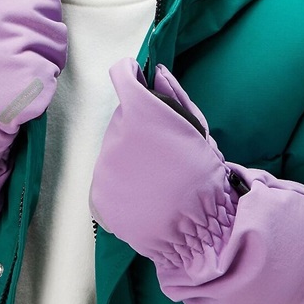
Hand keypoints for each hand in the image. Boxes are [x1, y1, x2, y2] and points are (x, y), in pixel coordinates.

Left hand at [90, 58, 303, 303]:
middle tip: (163, 150)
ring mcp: (102, 169)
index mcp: (141, 115)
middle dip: (138, 127)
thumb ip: (173, 97)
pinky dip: (121, 185)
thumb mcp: (197, 130)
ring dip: (129, 157)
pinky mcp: (98, 197)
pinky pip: (107, 180)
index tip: (137, 79)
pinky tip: (145, 196)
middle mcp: (115, 137)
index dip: (130, 75)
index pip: (122, 77)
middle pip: (121, 121)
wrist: (198, 230)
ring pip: (113, 151)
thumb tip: (153, 73)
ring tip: (157, 179)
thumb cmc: (204, 176)